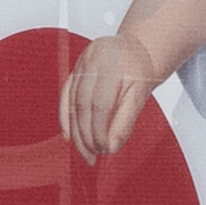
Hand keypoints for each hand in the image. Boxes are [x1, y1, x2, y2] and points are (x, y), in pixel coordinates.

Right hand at [59, 37, 145, 160]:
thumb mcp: (141, 93)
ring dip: (75, 131)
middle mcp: (92, 60)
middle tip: (92, 156)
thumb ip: (126, 120)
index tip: (105, 149)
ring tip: (85, 151)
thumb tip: (112, 146)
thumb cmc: (139, 70)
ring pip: (71, 103)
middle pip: (82, 105)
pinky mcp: (73, 71)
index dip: (100, 130)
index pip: (100, 104)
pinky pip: (64, 96)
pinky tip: (68, 135)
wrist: (136, 48)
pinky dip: (65, 118)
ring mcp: (80, 65)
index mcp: (112, 63)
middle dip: (85, 135)